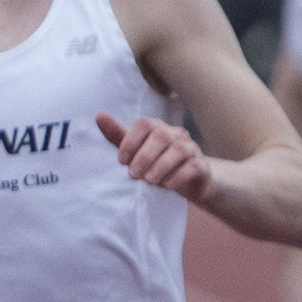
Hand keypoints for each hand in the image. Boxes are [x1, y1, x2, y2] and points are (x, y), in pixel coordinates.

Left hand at [96, 112, 212, 201]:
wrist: (189, 180)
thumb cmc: (155, 163)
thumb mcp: (135, 150)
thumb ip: (117, 136)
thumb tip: (99, 116)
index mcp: (157, 127)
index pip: (144, 125)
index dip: (130, 142)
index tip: (122, 161)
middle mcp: (175, 133)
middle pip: (161, 137)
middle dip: (144, 157)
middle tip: (134, 175)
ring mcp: (190, 148)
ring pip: (178, 151)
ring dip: (160, 167)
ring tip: (149, 181)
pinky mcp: (201, 165)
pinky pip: (192, 166)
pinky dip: (177, 176)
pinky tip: (166, 185)